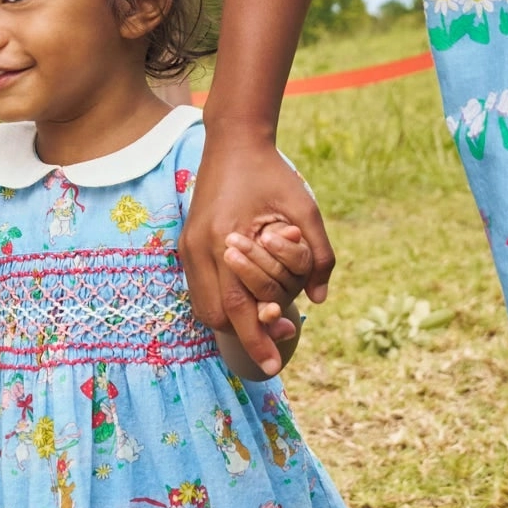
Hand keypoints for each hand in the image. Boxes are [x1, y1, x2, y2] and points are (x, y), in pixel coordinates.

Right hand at [183, 131, 334, 373]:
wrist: (233, 142)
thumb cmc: (272, 173)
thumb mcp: (305, 208)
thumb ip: (319, 255)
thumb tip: (321, 299)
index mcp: (225, 239)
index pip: (238, 308)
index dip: (257, 340)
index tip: (274, 365)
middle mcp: (199, 247)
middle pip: (215, 316)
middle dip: (244, 336)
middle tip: (275, 346)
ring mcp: (188, 245)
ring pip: (203, 307)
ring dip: (230, 321)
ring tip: (262, 324)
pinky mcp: (186, 243)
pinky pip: (200, 289)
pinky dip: (221, 302)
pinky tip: (245, 300)